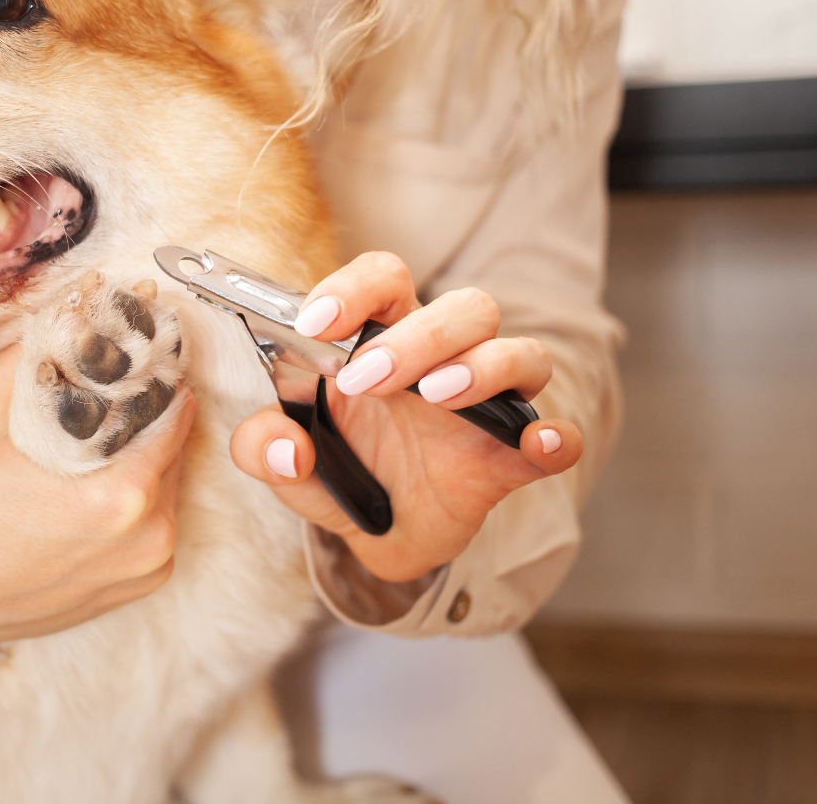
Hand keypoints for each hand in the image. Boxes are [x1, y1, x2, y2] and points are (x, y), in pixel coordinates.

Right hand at [0, 344, 194, 648]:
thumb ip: (29, 355)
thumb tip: (74, 309)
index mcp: (122, 498)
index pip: (173, 408)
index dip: (153, 372)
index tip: (132, 352)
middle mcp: (150, 539)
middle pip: (174, 446)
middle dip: (146, 412)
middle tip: (110, 388)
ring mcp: (149, 568)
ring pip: (169, 483)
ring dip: (143, 454)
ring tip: (97, 434)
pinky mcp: (139, 585)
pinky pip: (156, 520)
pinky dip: (136, 496)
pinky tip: (92, 481)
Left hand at [229, 252, 580, 582]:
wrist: (379, 537)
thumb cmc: (341, 471)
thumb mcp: (286, 463)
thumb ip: (262, 447)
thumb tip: (286, 447)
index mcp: (383, 339)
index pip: (383, 279)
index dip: (353, 288)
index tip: (315, 323)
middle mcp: (444, 358)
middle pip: (462, 306)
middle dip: (413, 335)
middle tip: (362, 379)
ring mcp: (486, 406)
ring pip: (517, 350)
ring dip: (479, 365)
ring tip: (433, 396)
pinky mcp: (511, 458)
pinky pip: (555, 436)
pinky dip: (555, 437)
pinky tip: (538, 443)